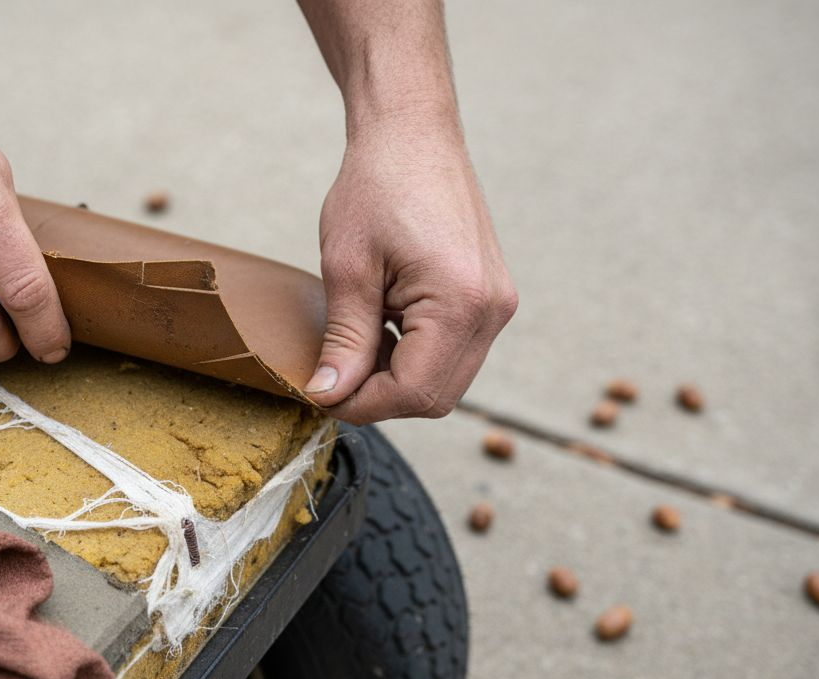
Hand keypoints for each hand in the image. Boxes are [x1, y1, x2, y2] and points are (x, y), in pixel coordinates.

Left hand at [304, 128, 517, 422]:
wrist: (411, 133)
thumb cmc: (376, 186)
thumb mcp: (347, 267)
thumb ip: (345, 339)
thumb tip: (329, 395)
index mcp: (460, 301)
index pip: (414, 391)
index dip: (363, 404)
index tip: (321, 394)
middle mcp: (491, 309)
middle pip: (436, 396)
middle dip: (381, 397)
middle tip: (334, 376)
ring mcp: (497, 304)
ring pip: (447, 379)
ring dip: (398, 378)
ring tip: (356, 345)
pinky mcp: (490, 298)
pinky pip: (454, 352)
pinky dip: (415, 356)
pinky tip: (381, 329)